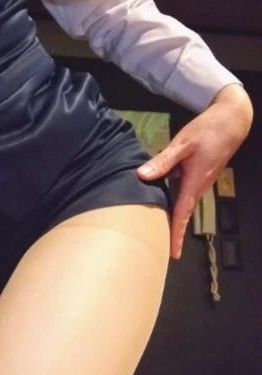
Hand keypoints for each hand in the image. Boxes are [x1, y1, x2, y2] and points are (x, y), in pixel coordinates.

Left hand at [136, 83, 252, 259]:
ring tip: (156, 231)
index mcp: (194, 182)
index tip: (173, 254)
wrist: (231, 121)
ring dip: (172, 217)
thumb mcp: (183, 143)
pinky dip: (172, 201)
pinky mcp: (198, 175)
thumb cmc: (208, 130)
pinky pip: (183, 192)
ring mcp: (199, 181)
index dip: (176, 234)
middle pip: (182, 213)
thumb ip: (163, 160)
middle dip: (173, 231)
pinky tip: (158, 201)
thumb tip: (142, 176)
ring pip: (182, 203)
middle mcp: (198, 186)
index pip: (182, 214)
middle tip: (158, 249)